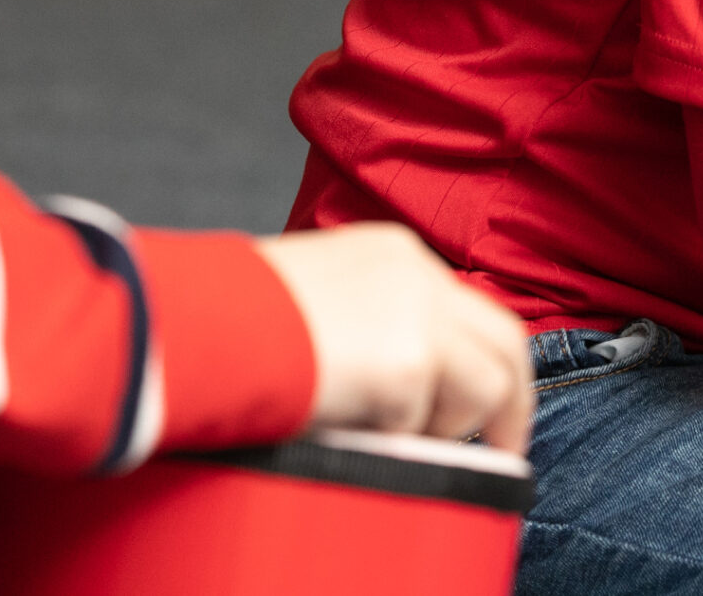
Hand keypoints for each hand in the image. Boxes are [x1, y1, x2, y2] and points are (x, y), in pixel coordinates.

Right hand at [253, 223, 534, 450]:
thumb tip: (387, 379)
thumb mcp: (309, 300)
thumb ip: (360, 323)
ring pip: (485, 385)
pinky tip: (366, 440)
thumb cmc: (227, 321)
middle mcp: (418, 276)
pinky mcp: (408, 365)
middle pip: (505, 340)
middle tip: (507, 445)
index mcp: (393, 256)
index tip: (485, 401)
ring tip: (404, 444)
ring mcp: (419, 317)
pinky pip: (429, 424)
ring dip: (452, 427)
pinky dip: (406, 442)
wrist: (190, 328)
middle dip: (513, 400)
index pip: (468, 309)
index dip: (482, 360)